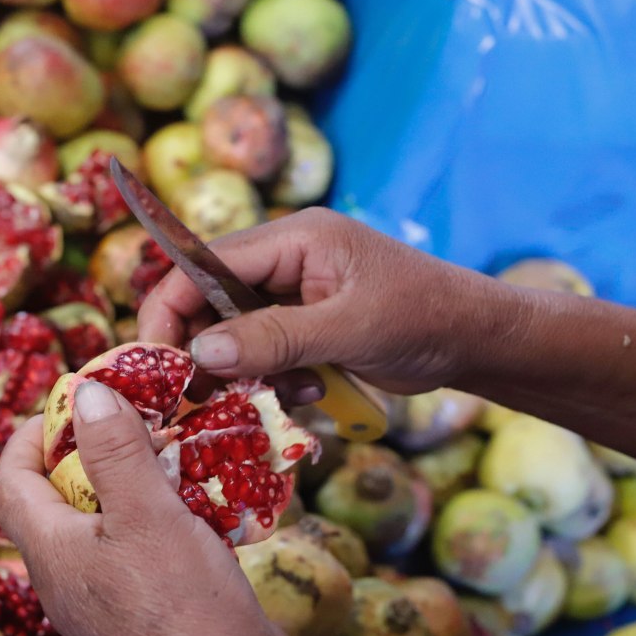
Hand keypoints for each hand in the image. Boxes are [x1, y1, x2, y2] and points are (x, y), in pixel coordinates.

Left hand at [0, 383, 310, 635]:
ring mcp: (104, 594)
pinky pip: (135, 545)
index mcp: (51, 551)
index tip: (70, 402)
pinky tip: (195, 495)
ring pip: (101, 520)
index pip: (9, 481)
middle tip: (128, 417)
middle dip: (87, 450)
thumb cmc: (183, 608)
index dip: (29, 435)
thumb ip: (114, 452)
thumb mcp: (147, 515)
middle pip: (55, 497)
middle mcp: (66, 575)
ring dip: (128, 479)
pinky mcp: (143, 605)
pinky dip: (156, 511)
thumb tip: (85, 392)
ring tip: (167, 447)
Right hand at [137, 207, 516, 396]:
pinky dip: (268, 378)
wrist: (478, 339)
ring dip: (241, 370)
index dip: (171, 310)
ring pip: (230, 331)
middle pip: (206, 299)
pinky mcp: (301, 323)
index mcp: (292, 238)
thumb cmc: (425, 319)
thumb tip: (198, 354)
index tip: (157, 363)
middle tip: (197, 397)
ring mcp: (292, 292)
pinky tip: (302, 394)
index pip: (202, 265)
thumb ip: (272, 338)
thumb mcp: (347, 330)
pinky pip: (259, 350)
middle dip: (200, 349)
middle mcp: (283, 258)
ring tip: (273, 395)